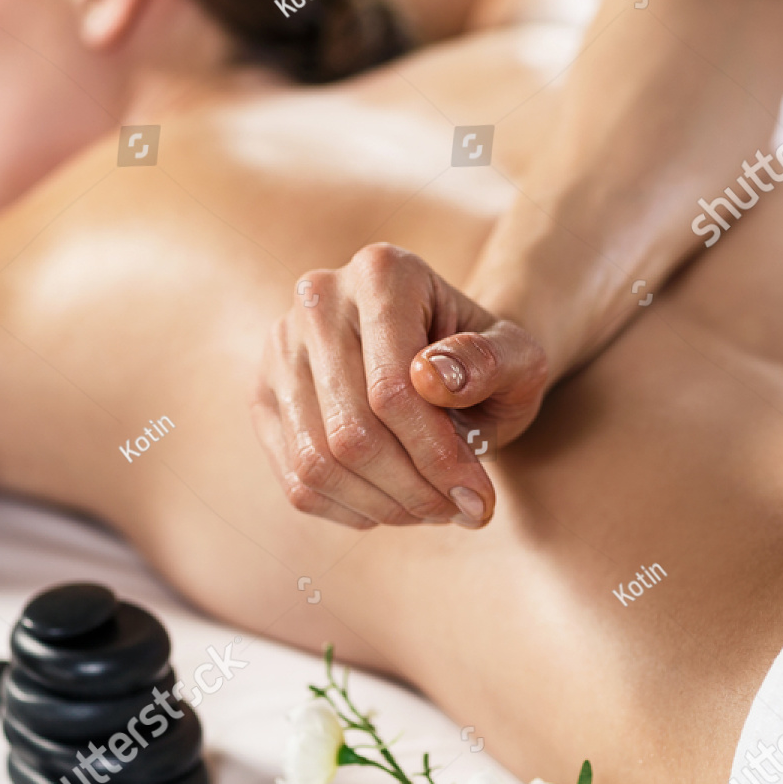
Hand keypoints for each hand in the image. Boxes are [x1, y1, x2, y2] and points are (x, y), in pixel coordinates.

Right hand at [252, 243, 547, 529]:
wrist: (447, 359)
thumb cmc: (488, 361)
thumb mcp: (518, 357)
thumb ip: (492, 362)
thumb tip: (434, 378)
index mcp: (382, 273)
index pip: (393, 390)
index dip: (437, 457)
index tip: (481, 498)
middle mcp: (318, 299)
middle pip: (350, 432)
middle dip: (414, 490)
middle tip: (461, 511)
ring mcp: (280, 347)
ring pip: (317, 462)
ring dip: (383, 505)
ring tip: (431, 509)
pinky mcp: (264, 394)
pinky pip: (296, 479)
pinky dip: (350, 508)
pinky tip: (393, 502)